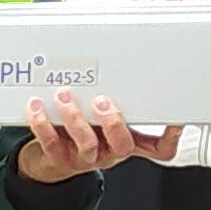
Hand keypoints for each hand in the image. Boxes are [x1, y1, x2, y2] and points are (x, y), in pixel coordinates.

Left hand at [17, 88, 181, 183]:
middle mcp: (110, 151)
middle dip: (114, 123)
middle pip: (123, 145)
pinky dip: (43, 124)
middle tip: (103, 102)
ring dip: (76, 119)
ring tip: (65, 96)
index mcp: (128, 140)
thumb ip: (119, 92)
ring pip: (87, 144)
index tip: (174, 119)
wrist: (52, 159)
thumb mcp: (106, 114)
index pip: (160, 148)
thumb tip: (123, 50)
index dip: (170, 137)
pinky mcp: (59, 158)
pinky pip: (52, 144)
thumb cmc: (85, 128)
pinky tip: (37, 106)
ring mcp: (86, 157)